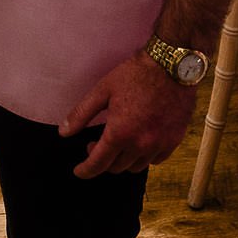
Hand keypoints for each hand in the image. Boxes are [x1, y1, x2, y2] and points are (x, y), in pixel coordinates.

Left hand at [61, 53, 194, 176]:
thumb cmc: (135, 75)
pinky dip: (144, 156)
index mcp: (119, 132)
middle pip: (116, 168)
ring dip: (123, 160)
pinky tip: (140, 141)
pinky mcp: (173, 141)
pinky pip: (155, 160)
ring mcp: (159, 144)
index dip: (86, 170)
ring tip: (119, 142)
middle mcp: (140, 144)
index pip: (98, 164)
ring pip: (135, 166)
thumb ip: (81, 114)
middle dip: (103, 160)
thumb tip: (64, 132)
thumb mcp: (102, 90)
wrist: (171, 65)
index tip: (79, 171)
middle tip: (98, 144)